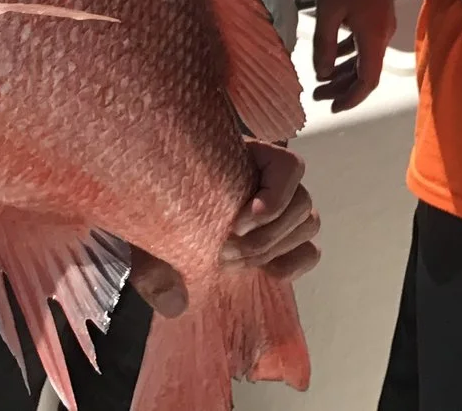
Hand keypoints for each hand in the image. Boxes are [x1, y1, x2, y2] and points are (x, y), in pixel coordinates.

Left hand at [126, 141, 319, 316]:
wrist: (160, 214)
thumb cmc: (159, 206)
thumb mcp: (152, 223)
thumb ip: (154, 263)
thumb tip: (173, 303)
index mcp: (249, 157)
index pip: (290, 167)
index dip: (274, 196)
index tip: (237, 223)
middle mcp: (271, 180)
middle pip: (302, 203)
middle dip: (264, 236)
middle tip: (225, 252)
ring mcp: (282, 210)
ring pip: (307, 226)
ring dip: (273, 250)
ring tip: (232, 261)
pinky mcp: (284, 240)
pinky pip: (309, 252)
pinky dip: (292, 264)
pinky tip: (262, 272)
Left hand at [311, 0, 395, 112]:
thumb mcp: (327, 11)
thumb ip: (324, 46)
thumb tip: (323, 74)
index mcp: (374, 36)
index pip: (368, 80)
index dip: (351, 99)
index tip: (331, 108)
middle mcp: (383, 31)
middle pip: (366, 70)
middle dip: (342, 87)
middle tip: (317, 95)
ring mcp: (382, 19)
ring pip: (364, 55)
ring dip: (343, 69)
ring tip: (320, 78)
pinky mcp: (377, 8)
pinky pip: (364, 39)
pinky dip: (349, 50)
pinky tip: (332, 51)